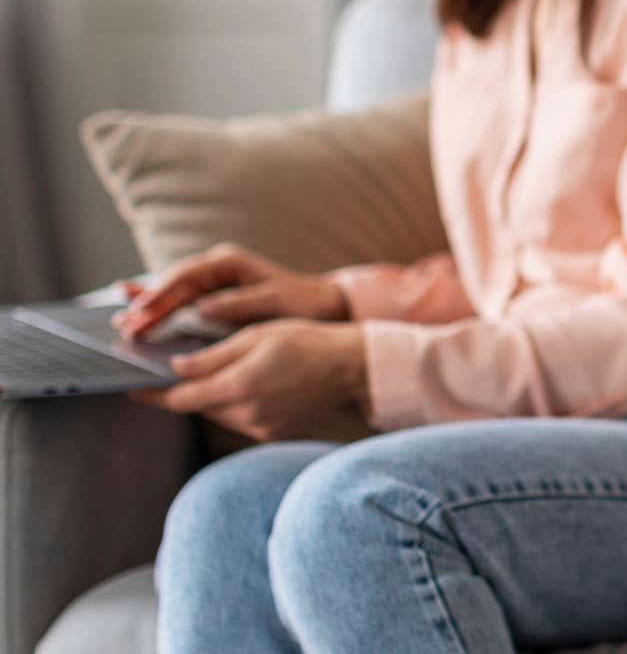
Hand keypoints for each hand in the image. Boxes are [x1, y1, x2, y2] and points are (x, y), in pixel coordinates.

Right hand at [114, 243, 347, 340]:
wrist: (324, 305)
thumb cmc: (304, 302)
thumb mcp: (276, 302)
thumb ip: (240, 303)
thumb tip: (204, 307)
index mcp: (229, 262)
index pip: (186, 277)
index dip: (161, 294)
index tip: (142, 312)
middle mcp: (217, 266)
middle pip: (173, 284)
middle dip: (148, 304)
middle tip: (124, 326)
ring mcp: (214, 279)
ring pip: (172, 291)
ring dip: (148, 307)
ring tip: (121, 323)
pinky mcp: (214, 294)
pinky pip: (179, 299)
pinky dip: (159, 306)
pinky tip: (135, 309)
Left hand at [129, 320, 370, 441]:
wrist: (354, 366)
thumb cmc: (308, 341)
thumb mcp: (256, 336)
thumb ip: (212, 356)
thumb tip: (176, 367)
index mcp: (239, 386)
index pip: (180, 398)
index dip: (151, 394)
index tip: (130, 387)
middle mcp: (247, 414)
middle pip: (198, 406)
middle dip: (186, 389)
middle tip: (175, 369)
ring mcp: (261, 428)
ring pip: (219, 413)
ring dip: (212, 395)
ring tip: (223, 371)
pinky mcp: (274, 433)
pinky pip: (241, 419)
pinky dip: (236, 403)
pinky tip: (253, 384)